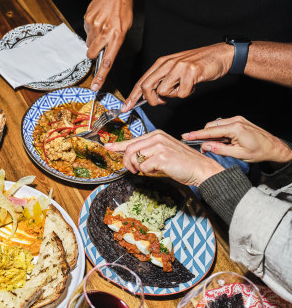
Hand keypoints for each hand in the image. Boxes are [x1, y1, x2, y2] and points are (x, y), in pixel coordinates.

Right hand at [84, 0, 132, 90]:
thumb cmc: (123, 10)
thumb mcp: (125, 28)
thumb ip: (116, 43)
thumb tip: (106, 56)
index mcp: (117, 37)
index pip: (108, 61)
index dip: (101, 76)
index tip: (95, 87)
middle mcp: (105, 33)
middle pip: (91, 54)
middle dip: (93, 52)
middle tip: (101, 42)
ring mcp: (95, 26)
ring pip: (88, 42)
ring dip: (93, 38)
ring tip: (102, 26)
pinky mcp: (87, 20)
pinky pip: (86, 31)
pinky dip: (91, 28)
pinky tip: (98, 19)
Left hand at [105, 130, 223, 185]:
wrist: (200, 169)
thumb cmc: (182, 163)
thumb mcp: (163, 152)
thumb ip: (147, 151)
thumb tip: (129, 156)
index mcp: (157, 134)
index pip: (133, 140)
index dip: (118, 145)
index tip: (108, 147)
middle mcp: (157, 138)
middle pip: (129, 149)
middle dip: (126, 162)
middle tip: (132, 170)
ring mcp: (159, 146)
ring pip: (134, 158)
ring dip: (138, 168)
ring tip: (149, 170)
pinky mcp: (161, 157)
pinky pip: (143, 167)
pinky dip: (148, 172)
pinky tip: (158, 171)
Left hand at [121, 43, 232, 110]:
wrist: (220, 55)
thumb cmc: (198, 64)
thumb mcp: (175, 69)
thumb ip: (162, 80)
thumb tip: (149, 96)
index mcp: (161, 63)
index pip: (141, 81)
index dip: (132, 96)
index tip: (126, 108)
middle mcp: (167, 63)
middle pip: (146, 87)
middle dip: (150, 100)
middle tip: (161, 102)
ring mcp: (178, 67)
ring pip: (163, 91)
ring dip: (173, 96)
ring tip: (183, 87)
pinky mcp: (190, 72)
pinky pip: (181, 93)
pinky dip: (187, 93)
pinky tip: (193, 85)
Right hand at [182, 116, 291, 162]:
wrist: (274, 147)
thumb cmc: (259, 152)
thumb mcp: (239, 154)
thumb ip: (220, 149)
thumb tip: (205, 146)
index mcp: (235, 129)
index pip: (211, 131)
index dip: (196, 134)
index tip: (186, 136)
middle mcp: (235, 121)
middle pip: (211, 126)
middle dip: (204, 135)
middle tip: (201, 147)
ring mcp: (237, 119)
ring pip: (216, 125)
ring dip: (212, 134)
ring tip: (215, 146)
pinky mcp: (239, 120)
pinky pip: (223, 125)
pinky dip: (219, 132)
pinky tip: (222, 141)